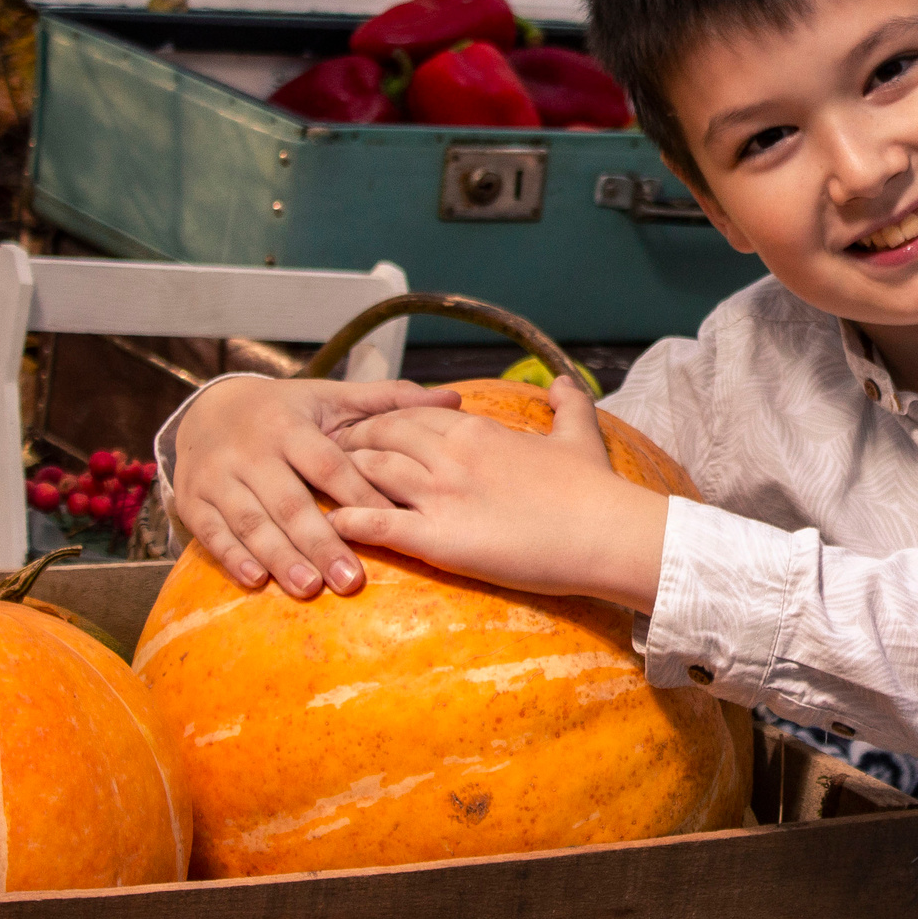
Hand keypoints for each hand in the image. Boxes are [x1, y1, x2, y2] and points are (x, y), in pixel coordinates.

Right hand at [171, 376, 466, 598]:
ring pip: (251, 521)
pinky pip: (211, 533)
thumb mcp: (332, 399)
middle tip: (352, 581)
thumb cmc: (287, 412)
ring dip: (280, 557)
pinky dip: (232, 558)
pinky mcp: (193, 499)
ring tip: (310, 587)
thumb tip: (454, 397)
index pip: (329, 465)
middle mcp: (252, 451)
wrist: (208, 409)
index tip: (392, 524)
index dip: (359, 495)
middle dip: (321, 542)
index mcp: (291, 426)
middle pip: (290, 501)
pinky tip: (257, 581)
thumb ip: (389, 402)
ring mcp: (219, 477)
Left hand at [327, 379, 669, 612]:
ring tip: (313, 488)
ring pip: (369, 473)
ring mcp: (440, 495)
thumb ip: (568, 405)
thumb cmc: (595, 488)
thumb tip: (563, 381)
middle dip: (348, 445)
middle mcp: (449, 454)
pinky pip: (377, 524)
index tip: (358, 429)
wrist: (604, 532)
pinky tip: (328, 526)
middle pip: (379, 439)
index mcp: (475, 429)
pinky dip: (347, 522)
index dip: (379, 421)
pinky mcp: (438, 537)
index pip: (409, 413)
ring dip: (339, 479)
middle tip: (322, 457)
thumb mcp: (581, 435)